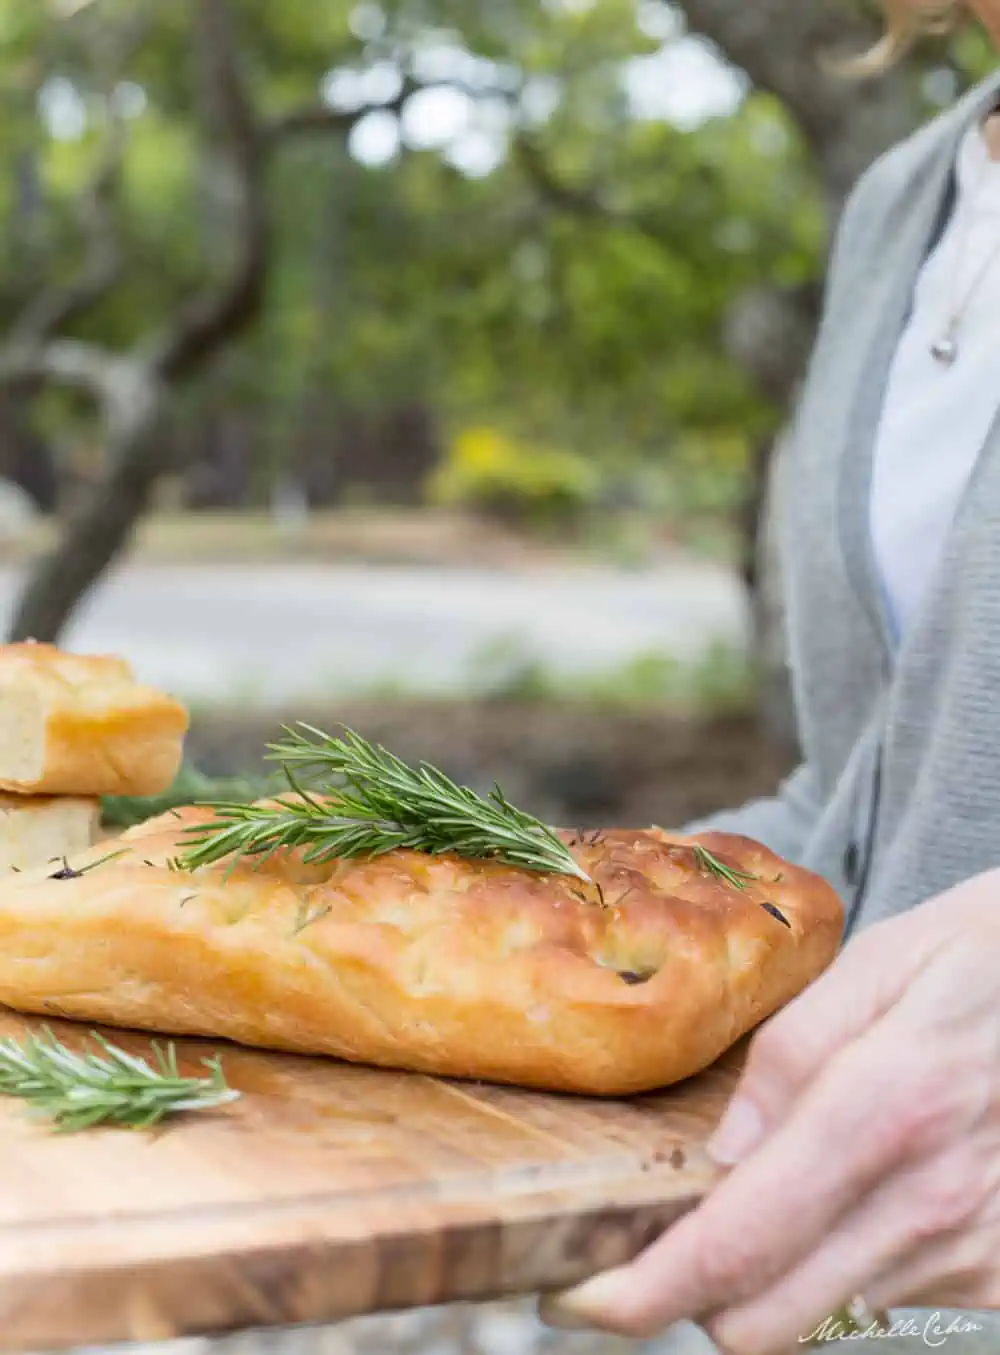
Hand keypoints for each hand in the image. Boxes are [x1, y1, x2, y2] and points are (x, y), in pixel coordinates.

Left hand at [539, 871, 999, 1352]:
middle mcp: (929, 1202)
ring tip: (772, 1190)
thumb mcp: (874, 966)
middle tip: (670, 1228)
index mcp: (882, 1113)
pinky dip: (843, 1263)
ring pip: (821, 1315)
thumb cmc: (973, 958)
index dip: (642, 1290)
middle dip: (697, 1292)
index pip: (735, 1246)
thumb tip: (722, 1152)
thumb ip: (790, 1057)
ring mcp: (971, 1247)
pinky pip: (885, 1299)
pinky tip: (852, 1191)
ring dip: (773, 1275)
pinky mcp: (999, 1269)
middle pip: (762, 1322)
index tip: (577, 1297)